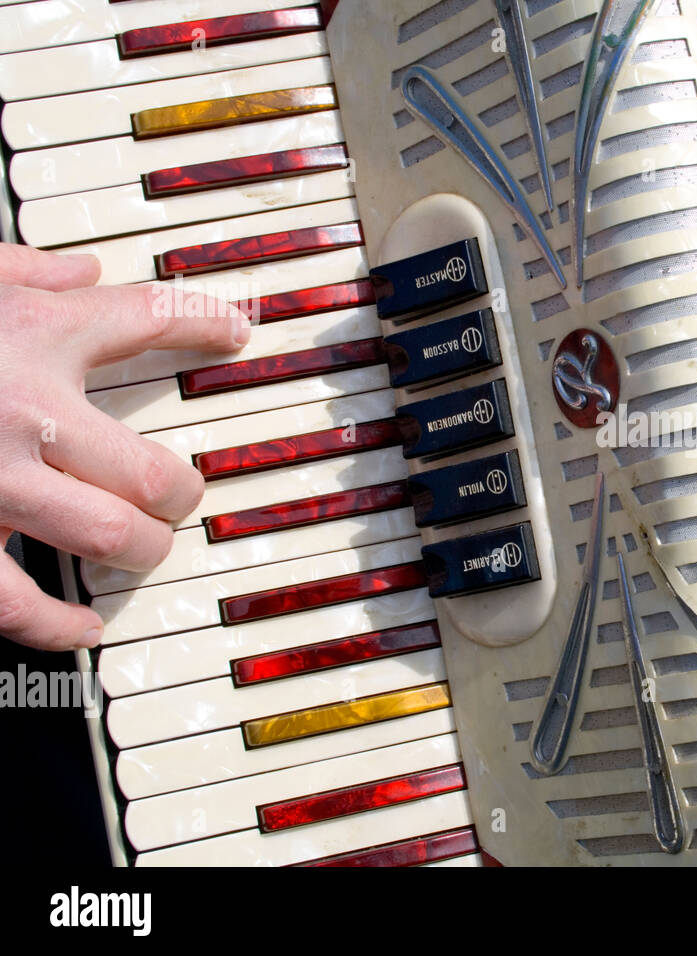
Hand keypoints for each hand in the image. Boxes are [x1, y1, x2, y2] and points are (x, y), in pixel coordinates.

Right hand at [0, 244, 248, 650]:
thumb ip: (21, 271)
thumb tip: (81, 272)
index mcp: (30, 333)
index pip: (155, 318)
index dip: (210, 326)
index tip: (234, 334)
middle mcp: (25, 410)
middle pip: (157, 470)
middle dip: (181, 492)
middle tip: (178, 495)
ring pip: (112, 538)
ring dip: (141, 549)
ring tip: (141, 547)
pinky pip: (17, 604)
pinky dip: (59, 625)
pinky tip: (83, 627)